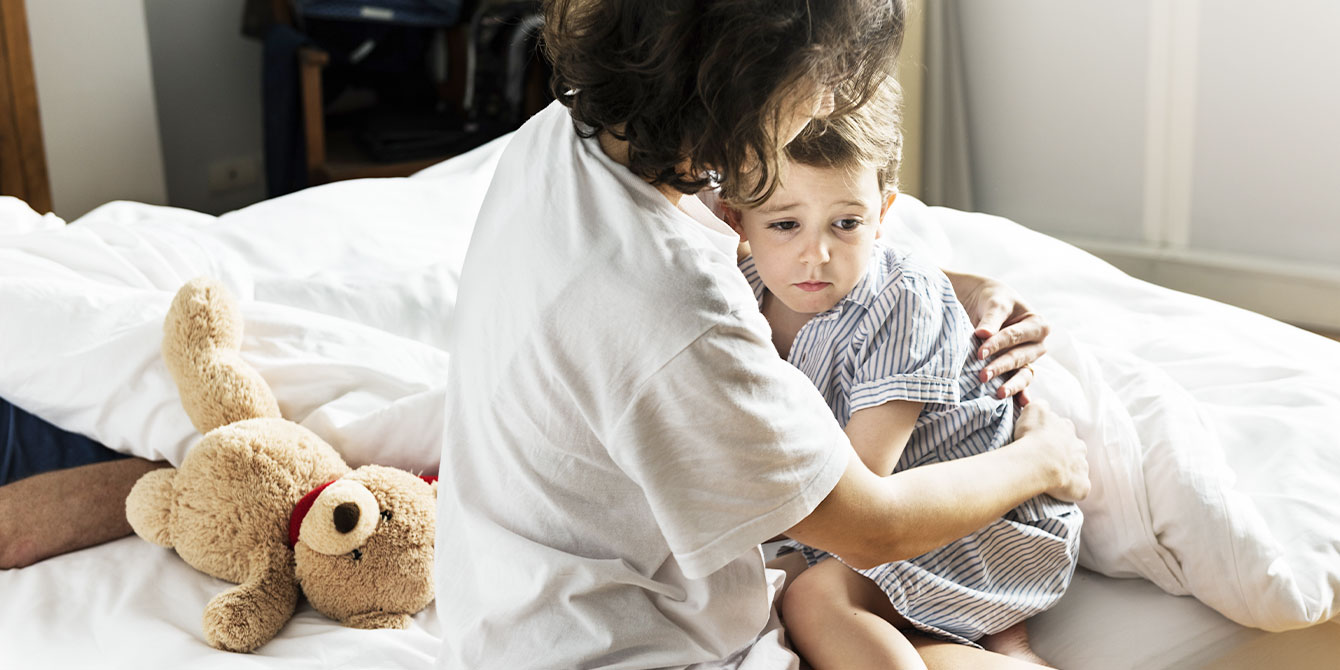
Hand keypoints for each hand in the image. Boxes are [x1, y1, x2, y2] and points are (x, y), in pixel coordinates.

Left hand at [946, 271, 1049, 403]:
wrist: (985, 303)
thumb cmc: (993, 300)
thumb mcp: (994, 303)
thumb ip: (991, 319)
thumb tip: (983, 334)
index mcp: (1037, 324)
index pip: (1016, 336)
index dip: (998, 344)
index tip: (980, 351)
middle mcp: (1037, 344)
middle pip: (1019, 357)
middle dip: (1001, 366)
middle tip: (982, 375)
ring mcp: (1029, 360)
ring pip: (1023, 374)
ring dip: (1011, 384)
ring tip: (998, 394)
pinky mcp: (1019, 372)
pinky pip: (1021, 384)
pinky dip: (1020, 395)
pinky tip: (1019, 405)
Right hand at [1012, 400, 1088, 501]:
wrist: (1038, 461)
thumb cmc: (1033, 436)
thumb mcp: (1034, 410)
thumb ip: (1040, 405)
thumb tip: (1043, 406)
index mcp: (1066, 428)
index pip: (1063, 428)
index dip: (1053, 434)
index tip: (1043, 440)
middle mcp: (1078, 446)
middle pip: (1075, 448)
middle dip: (1065, 452)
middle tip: (1047, 459)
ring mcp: (1082, 466)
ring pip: (1078, 467)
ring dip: (1069, 470)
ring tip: (1052, 476)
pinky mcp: (1082, 485)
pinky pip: (1080, 488)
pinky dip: (1073, 489)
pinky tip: (1060, 490)